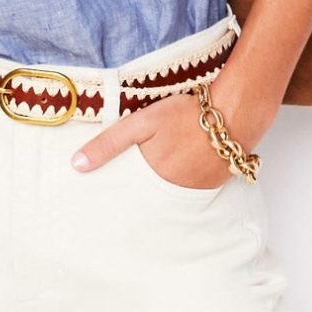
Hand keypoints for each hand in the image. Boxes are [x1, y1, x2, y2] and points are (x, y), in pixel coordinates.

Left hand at [72, 89, 229, 188]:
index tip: (108, 198)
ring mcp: (196, 190)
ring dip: (168, 181)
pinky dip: (188, 178)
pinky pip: (194, 187)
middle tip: (145, 172)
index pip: (129, 194)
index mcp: (152, 178)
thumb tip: (77, 165)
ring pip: (172, 191)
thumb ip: (109, 144)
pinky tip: (189, 160)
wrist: (234, 114)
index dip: (120, 192)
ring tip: (171, 160)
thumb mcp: (140, 123)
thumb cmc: (186, 114)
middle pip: (150, 193)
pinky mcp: (214, 185)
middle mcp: (173, 191)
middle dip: (144, 186)